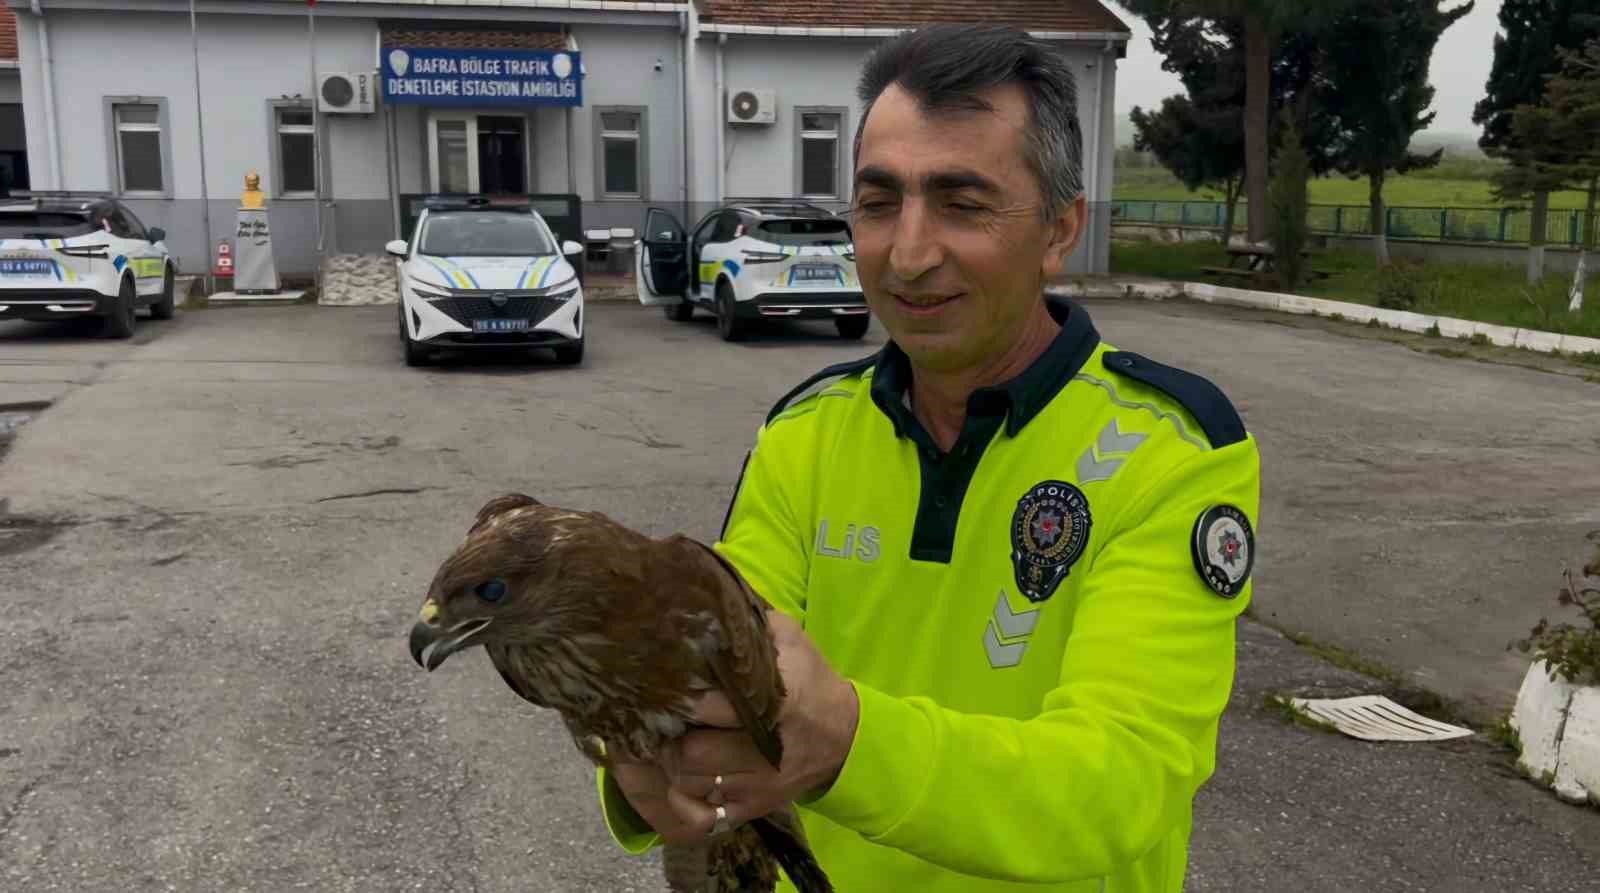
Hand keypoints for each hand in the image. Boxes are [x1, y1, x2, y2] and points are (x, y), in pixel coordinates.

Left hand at [611, 611, 859, 843]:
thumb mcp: (789, 639)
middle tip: (654, 718)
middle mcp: (767, 750)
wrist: (844, 737)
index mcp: (778, 702)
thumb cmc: (809, 679)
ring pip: (691, 785)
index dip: (683, 699)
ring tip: (661, 741)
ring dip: (671, 765)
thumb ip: (750, 620)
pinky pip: (703, 812)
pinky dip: (684, 794)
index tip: (661, 687)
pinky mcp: (753, 807)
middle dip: (668, 736)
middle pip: (692, 754)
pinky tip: (679, 771)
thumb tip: (705, 592)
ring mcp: (759, 784)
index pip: (713, 708)